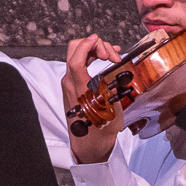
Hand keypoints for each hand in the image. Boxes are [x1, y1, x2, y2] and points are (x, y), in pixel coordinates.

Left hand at [60, 34, 125, 163]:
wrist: (89, 145)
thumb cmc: (101, 130)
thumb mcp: (112, 108)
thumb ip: (110, 86)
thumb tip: (115, 69)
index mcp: (79, 87)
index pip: (76, 58)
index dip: (87, 45)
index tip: (99, 39)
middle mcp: (70, 82)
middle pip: (74, 50)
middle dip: (94, 45)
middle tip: (112, 54)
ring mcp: (69, 84)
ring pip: (77, 56)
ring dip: (94, 51)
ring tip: (113, 56)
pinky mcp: (72, 87)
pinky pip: (79, 65)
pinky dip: (92, 58)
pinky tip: (106, 62)